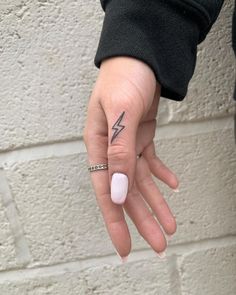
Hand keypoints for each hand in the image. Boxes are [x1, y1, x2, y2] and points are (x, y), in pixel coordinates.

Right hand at [83, 57, 178, 258]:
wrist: (139, 58)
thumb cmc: (124, 78)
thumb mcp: (120, 112)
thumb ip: (118, 152)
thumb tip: (117, 191)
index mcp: (99, 146)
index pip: (106, 191)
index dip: (115, 220)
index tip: (124, 247)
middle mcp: (111, 150)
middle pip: (127, 192)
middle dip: (142, 219)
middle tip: (158, 244)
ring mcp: (127, 145)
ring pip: (141, 181)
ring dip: (156, 202)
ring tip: (170, 225)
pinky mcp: (141, 138)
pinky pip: (151, 161)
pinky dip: (162, 174)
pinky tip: (173, 185)